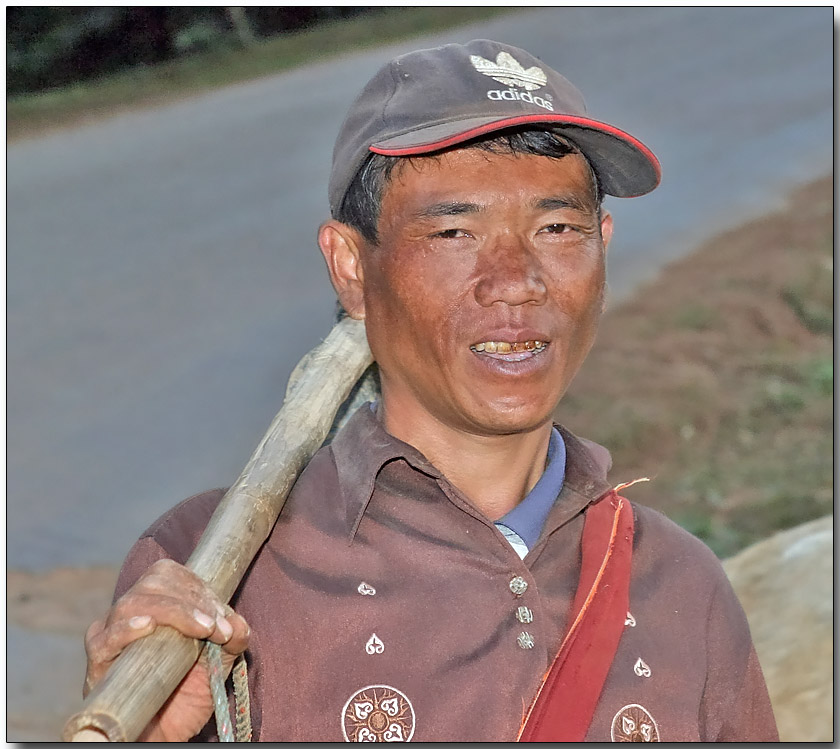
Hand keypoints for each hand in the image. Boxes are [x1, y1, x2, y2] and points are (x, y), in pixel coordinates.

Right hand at [83, 558, 249, 740]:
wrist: (164, 733)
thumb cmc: (187, 693)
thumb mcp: (219, 662)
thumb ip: (233, 638)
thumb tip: (238, 623)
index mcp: (156, 603)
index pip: (168, 573)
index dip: (196, 586)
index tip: (221, 612)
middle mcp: (129, 613)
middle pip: (152, 584)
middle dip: (191, 599)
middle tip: (216, 626)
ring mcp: (110, 636)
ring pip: (131, 603)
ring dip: (173, 612)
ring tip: (202, 630)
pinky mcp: (97, 664)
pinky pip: (103, 639)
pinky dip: (125, 629)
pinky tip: (147, 626)